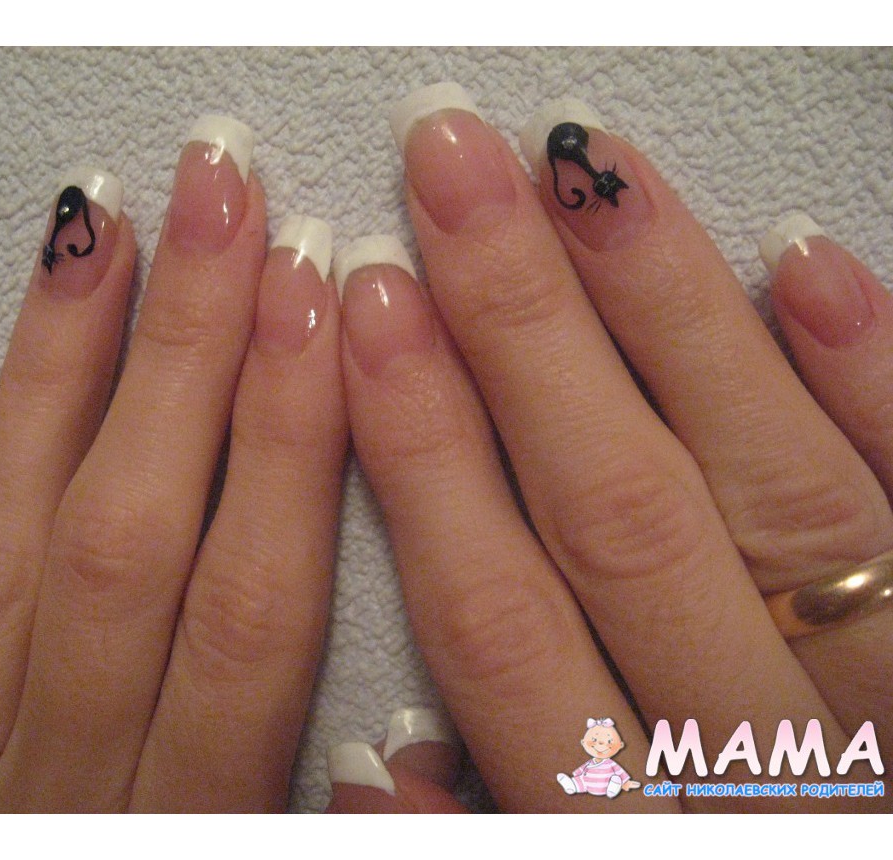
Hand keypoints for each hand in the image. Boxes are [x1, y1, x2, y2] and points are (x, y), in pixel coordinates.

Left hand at [0, 118, 346, 810]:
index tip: (326, 298)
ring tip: (105, 228)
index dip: (295, 438)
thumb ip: (337, 833)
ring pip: (6, 528)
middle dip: (191, 348)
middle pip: (130, 527)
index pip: (250, 596)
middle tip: (226, 197)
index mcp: (182, 817)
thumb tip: (417, 757)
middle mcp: (55, 772)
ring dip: (61, 365)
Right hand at [329, 85, 891, 811]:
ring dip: (672, 314)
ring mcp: (879, 699)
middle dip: (521, 331)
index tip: (371, 305)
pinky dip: (875, 385)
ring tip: (588, 171)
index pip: (499, 621)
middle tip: (454, 173)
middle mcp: (760, 762)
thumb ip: (474, 829)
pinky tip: (802, 264)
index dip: (425, 452)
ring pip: (773, 493)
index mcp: (626, 828)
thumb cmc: (702, 851)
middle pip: (619, 520)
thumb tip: (369, 763)